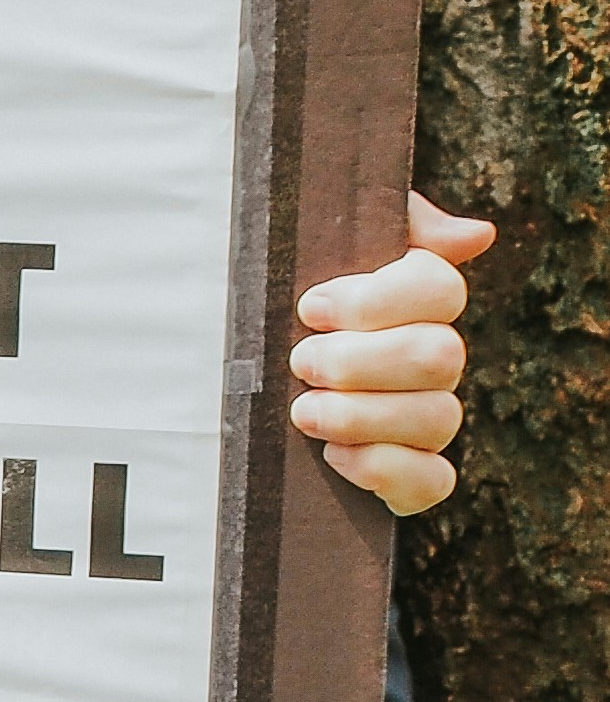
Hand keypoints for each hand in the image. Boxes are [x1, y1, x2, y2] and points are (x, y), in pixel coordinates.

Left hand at [291, 191, 494, 513]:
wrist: (227, 378)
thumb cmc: (278, 296)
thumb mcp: (317, 239)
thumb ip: (393, 219)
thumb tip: (475, 236)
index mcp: (417, 299)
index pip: (441, 290)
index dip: (377, 301)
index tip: (310, 309)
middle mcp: (434, 359)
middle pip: (439, 356)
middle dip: (359, 361)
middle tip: (299, 363)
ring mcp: (428, 419)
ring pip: (439, 418)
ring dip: (362, 415)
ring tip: (303, 412)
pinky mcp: (411, 477)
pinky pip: (434, 483)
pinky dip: (386, 470)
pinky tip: (336, 458)